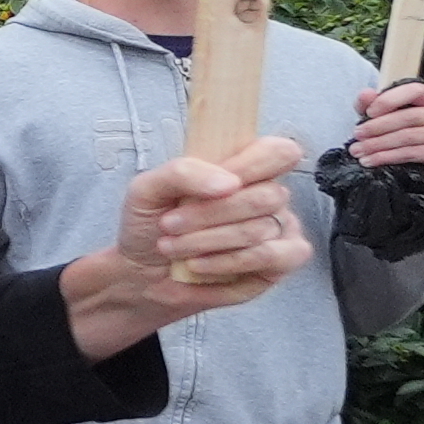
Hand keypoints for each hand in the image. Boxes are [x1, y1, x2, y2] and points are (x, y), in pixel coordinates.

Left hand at [106, 133, 308, 316]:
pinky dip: (227, 262)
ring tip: (172, 246)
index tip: (215, 186)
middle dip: (210, 213)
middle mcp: (268, 195)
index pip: (278, 152)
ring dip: (207, 240)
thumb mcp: (149, 189)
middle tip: (169, 224)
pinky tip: (197, 264)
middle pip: (267, 196)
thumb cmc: (151, 224)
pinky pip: (269, 257)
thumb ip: (183, 172)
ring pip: (260, 229)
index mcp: (244, 166)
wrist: (141, 271)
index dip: (253, 166)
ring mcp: (280, 229)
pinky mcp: (281, 262)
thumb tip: (230, 184)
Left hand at [348, 77, 423, 178]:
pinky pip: (414, 153)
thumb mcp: (390, 116)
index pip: (415, 90)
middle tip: (356, 135)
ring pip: (409, 137)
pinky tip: (372, 161)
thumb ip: (375, 104)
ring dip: (378, 145)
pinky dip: (388, 157)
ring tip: (358, 151)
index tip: (368, 112)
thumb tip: (365, 94)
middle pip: (409, 117)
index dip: (390, 99)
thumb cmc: (410, 134)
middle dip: (378, 127)